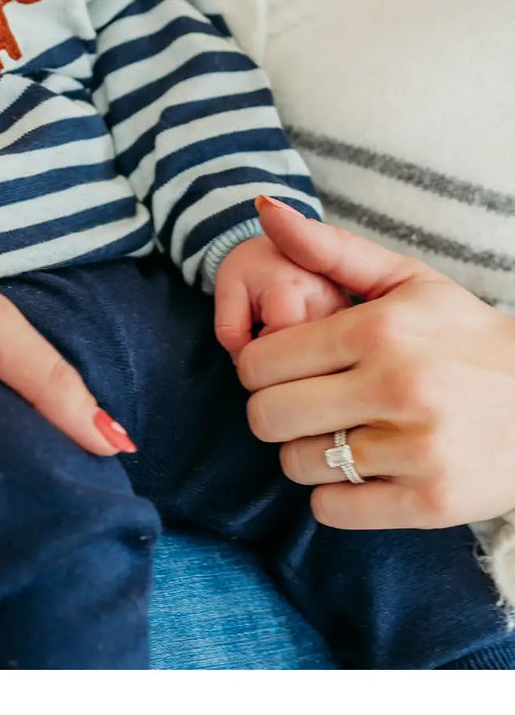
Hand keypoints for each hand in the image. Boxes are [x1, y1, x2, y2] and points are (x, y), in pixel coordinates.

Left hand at [237, 198, 514, 529]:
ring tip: (336, 434)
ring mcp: (417, 448)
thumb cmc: (462, 335)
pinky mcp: (432, 501)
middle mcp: (396, 387)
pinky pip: (334, 511)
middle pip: (268, 416)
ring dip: (304, 453)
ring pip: (297, 465)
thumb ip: (328, 247)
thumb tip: (263, 208)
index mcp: (379, 330)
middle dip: (272, 411)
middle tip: (300, 404)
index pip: (260, 362)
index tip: (281, 369)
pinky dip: (333, 496)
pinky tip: (359, 470)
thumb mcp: (405, 279)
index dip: (257, 368)